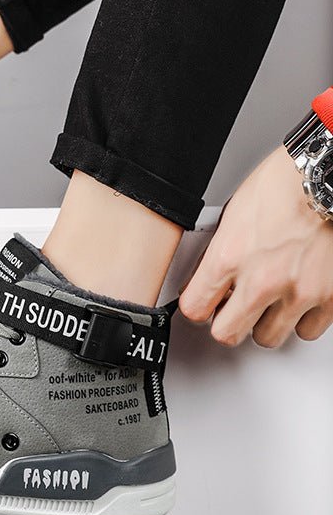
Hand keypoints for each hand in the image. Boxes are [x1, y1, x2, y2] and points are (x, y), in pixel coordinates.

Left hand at [180, 146, 332, 347]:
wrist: (328, 176)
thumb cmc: (284, 185)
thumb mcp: (233, 215)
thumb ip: (221, 252)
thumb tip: (209, 276)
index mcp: (229, 256)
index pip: (194, 308)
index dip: (197, 307)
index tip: (202, 304)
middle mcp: (262, 280)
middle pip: (227, 333)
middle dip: (227, 323)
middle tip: (232, 310)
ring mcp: (298, 292)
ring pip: (268, 337)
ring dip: (265, 322)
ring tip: (268, 301)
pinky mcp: (330, 298)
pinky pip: (306, 330)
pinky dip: (301, 319)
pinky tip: (297, 299)